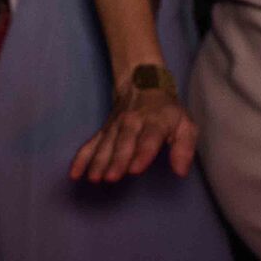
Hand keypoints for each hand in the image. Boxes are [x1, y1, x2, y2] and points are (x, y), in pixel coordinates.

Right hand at [70, 75, 198, 182]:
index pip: (149, 138)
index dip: (142, 153)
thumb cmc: (167, 111)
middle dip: (117, 160)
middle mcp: (132, 122)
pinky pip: (91, 144)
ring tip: (94, 178)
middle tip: (111, 178)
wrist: (141, 82)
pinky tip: (75, 173)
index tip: (135, 170)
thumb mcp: (185, 124)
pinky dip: (82, 158)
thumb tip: (180, 172)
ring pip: (106, 144)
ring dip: (98, 161)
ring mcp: (115, 126)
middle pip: (123, 142)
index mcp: (155, 121)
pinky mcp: (104, 130)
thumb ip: (185, 148)